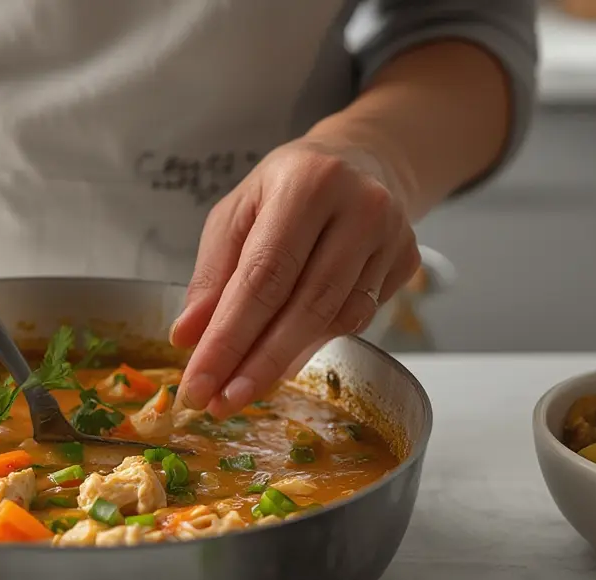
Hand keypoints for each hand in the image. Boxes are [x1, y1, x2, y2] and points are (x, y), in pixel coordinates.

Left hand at [171, 136, 419, 415]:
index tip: (199, 383)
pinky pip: (357, 317)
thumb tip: (188, 337)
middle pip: (304, 305)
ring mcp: (391, 235)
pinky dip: (315, 344)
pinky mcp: (408, 260)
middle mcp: (358, 206)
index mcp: (306, 182)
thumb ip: (212, 276)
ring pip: (335, 319)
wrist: (359, 159)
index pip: (262, 276)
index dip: (229, 338)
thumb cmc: (285, 188)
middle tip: (220, 404)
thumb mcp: (236, 215)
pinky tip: (284, 357)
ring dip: (283, 363)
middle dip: (257, 364)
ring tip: (241, 390)